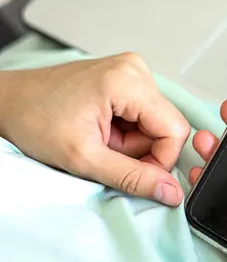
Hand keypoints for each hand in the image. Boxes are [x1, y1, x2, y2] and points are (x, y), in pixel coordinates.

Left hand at [0, 53, 189, 205]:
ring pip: (156, 123)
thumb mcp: (84, 159)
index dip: (160, 159)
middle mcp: (134, 69)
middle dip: (141, 150)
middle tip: (106, 151)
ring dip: (132, 143)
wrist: (7, 103)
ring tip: (100, 139)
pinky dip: (127, 131)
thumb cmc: (33, 120)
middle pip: (166, 126)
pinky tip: (102, 129)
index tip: (132, 170)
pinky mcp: (125, 78)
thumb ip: (133, 178)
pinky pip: (145, 115)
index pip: (176, 129)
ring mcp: (130, 71)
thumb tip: (171, 191)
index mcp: (127, 80)